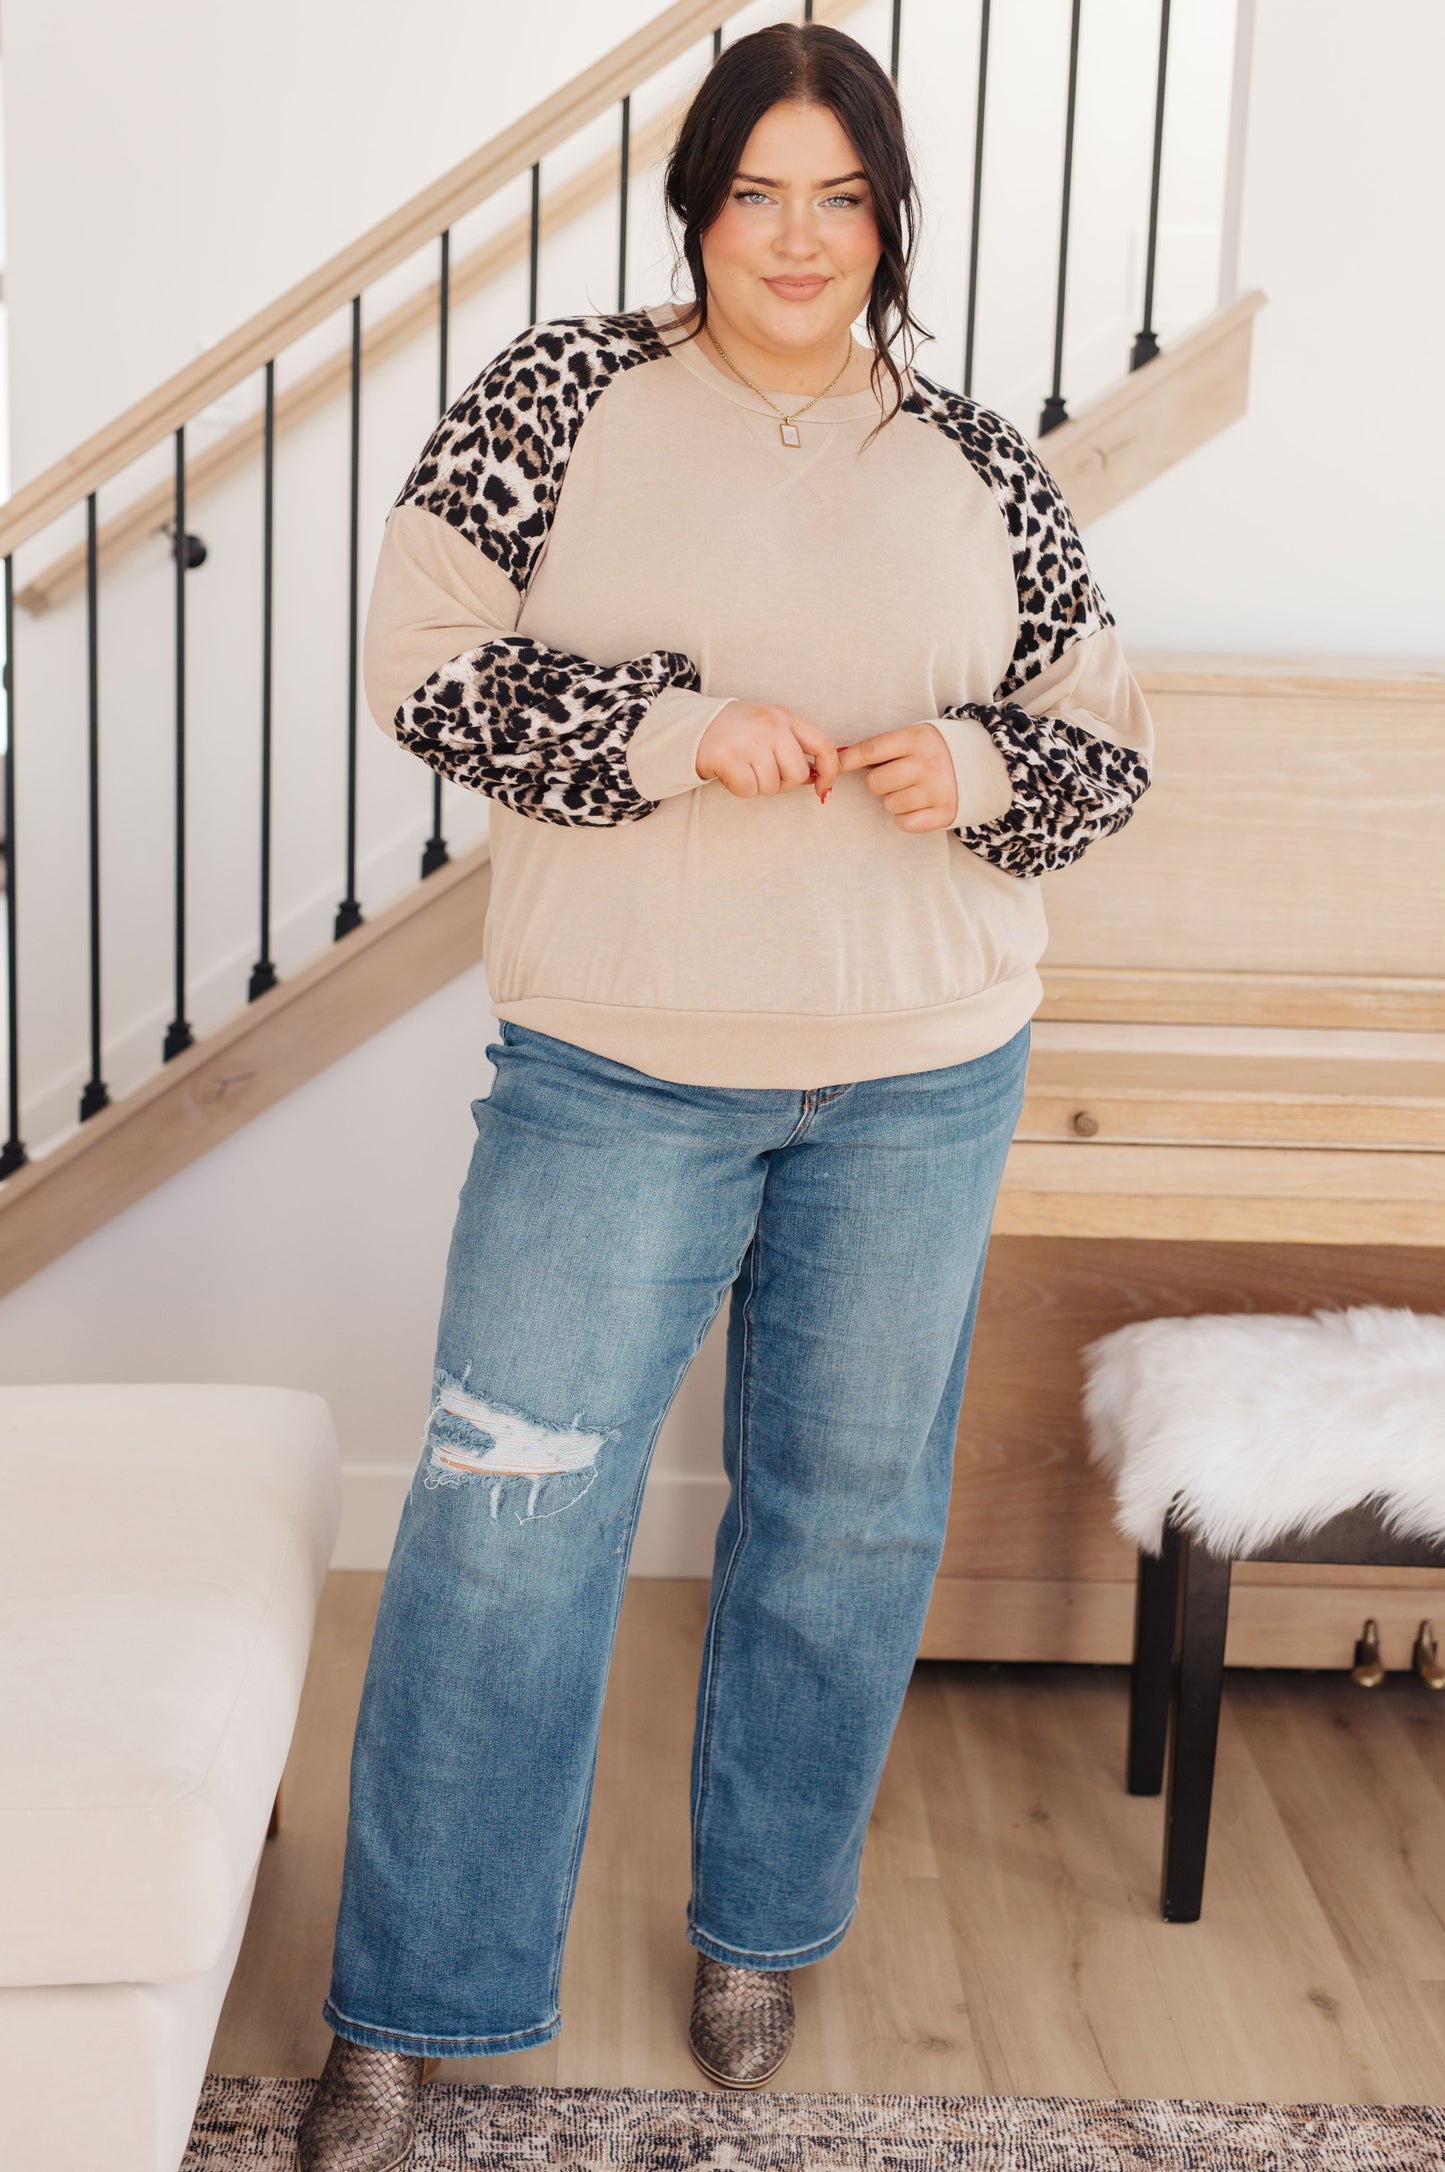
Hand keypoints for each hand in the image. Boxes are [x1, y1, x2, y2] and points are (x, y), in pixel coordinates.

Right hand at [695, 701, 839, 802]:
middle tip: (767, 775)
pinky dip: (741, 789)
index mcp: (785, 717)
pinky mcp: (730, 758)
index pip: (823, 745)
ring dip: (759, 786)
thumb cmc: (737, 730)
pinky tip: (732, 774)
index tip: (823, 787)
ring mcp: (750, 741)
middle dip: (785, 784)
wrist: (695, 725)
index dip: (829, 771)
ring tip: (745, 769)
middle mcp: (771, 726)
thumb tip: (816, 776)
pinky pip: (749, 789)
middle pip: (798, 773)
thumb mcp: (769, 725)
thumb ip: (793, 745)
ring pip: (772, 785)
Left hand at [834, 724, 957, 832]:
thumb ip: (884, 748)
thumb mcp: (916, 737)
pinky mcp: (945, 813)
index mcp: (918, 739)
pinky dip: (907, 818)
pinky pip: (904, 823)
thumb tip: (840, 759)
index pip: (871, 750)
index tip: (837, 767)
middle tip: (895, 778)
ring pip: (889, 804)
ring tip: (914, 790)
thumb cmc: (938, 750)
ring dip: (895, 800)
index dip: (848, 761)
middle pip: (874, 782)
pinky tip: (921, 805)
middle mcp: (928, 763)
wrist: (987, 764)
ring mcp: (938, 790)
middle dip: (878, 783)